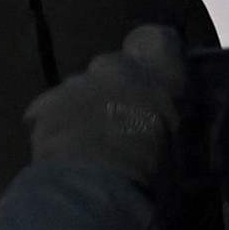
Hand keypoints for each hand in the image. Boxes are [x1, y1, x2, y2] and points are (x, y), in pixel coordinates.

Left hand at [26, 23, 190, 189]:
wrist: (92, 189)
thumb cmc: (152, 173)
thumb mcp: (183, 152)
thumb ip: (177, 126)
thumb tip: (174, 128)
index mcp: (158, 75)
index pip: (159, 39)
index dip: (155, 54)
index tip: (156, 77)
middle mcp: (116, 67)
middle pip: (116, 66)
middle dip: (118, 88)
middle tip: (123, 123)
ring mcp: (76, 83)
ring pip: (84, 86)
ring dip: (89, 106)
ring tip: (92, 145)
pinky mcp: (45, 103)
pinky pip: (54, 107)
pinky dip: (60, 124)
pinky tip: (65, 152)